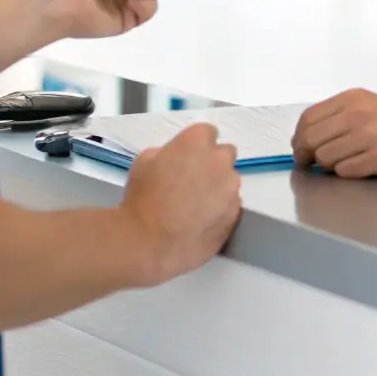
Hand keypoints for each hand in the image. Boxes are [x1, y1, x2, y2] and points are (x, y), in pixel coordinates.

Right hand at [122, 124, 241, 282]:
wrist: (148, 243)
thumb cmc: (142, 200)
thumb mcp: (144, 162)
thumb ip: (167, 152)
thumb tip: (175, 159)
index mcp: (196, 141)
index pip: (207, 132)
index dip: (196, 145)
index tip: (187, 157)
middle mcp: (220, 161)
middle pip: (224, 154)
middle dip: (212, 163)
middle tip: (192, 181)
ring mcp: (231, 189)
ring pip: (229, 182)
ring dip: (217, 188)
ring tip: (195, 207)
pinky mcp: (234, 215)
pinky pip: (231, 206)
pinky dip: (220, 210)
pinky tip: (201, 222)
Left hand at [292, 89, 376, 179]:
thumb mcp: (369, 107)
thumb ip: (339, 117)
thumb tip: (306, 137)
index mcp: (352, 99)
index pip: (309, 118)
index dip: (298, 137)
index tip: (299, 149)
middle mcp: (358, 114)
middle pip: (311, 138)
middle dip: (305, 155)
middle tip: (308, 164)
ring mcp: (368, 136)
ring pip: (325, 157)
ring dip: (328, 166)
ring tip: (344, 163)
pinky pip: (345, 172)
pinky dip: (347, 174)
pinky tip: (361, 168)